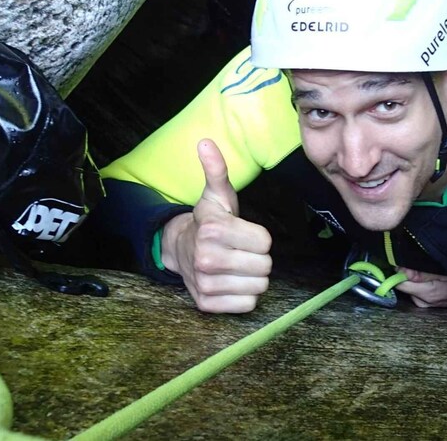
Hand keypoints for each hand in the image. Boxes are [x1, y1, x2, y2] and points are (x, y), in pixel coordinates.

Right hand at [161, 139, 271, 312]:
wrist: (180, 250)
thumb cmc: (208, 222)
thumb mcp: (216, 195)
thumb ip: (217, 170)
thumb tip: (206, 142)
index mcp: (213, 230)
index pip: (265, 242)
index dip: (259, 237)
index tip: (243, 234)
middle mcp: (206, 259)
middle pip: (265, 266)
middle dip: (258, 258)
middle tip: (241, 251)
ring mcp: (205, 284)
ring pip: (259, 287)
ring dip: (252, 277)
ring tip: (236, 266)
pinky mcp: (207, 304)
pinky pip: (247, 305)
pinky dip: (244, 296)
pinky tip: (231, 282)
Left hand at [395, 267, 446, 307]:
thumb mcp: (445, 272)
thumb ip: (422, 273)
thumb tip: (400, 271)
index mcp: (427, 294)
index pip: (400, 284)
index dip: (398, 271)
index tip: (401, 261)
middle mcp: (422, 302)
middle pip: (403, 285)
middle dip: (406, 274)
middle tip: (418, 264)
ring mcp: (424, 304)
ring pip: (409, 287)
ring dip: (412, 278)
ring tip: (426, 270)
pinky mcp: (425, 303)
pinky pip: (415, 290)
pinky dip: (417, 283)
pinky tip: (427, 278)